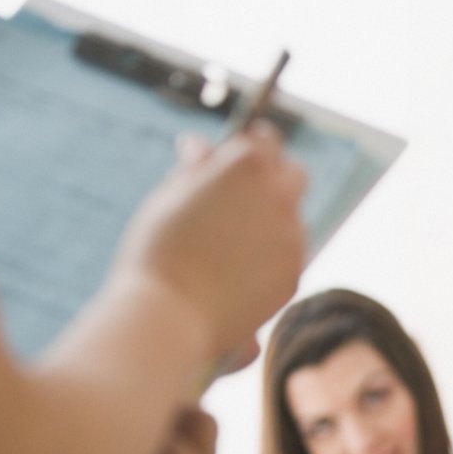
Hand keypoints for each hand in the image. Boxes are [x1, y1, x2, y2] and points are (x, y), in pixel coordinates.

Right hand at [112, 125, 307, 360]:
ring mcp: (293, 239)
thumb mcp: (169, 195)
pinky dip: (269, 257)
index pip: (266, 139)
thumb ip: (195, 168)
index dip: (252, 144)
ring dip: (269, 221)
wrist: (171, 314)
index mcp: (247, 165)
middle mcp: (280, 197)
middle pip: (293, 174)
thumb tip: (201, 146)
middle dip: (274, 178)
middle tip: (241, 192)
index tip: (240, 151)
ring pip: (290, 219)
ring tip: (225, 243)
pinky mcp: (294, 276)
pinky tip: (234, 272)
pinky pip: (287, 256)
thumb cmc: (158, 249)